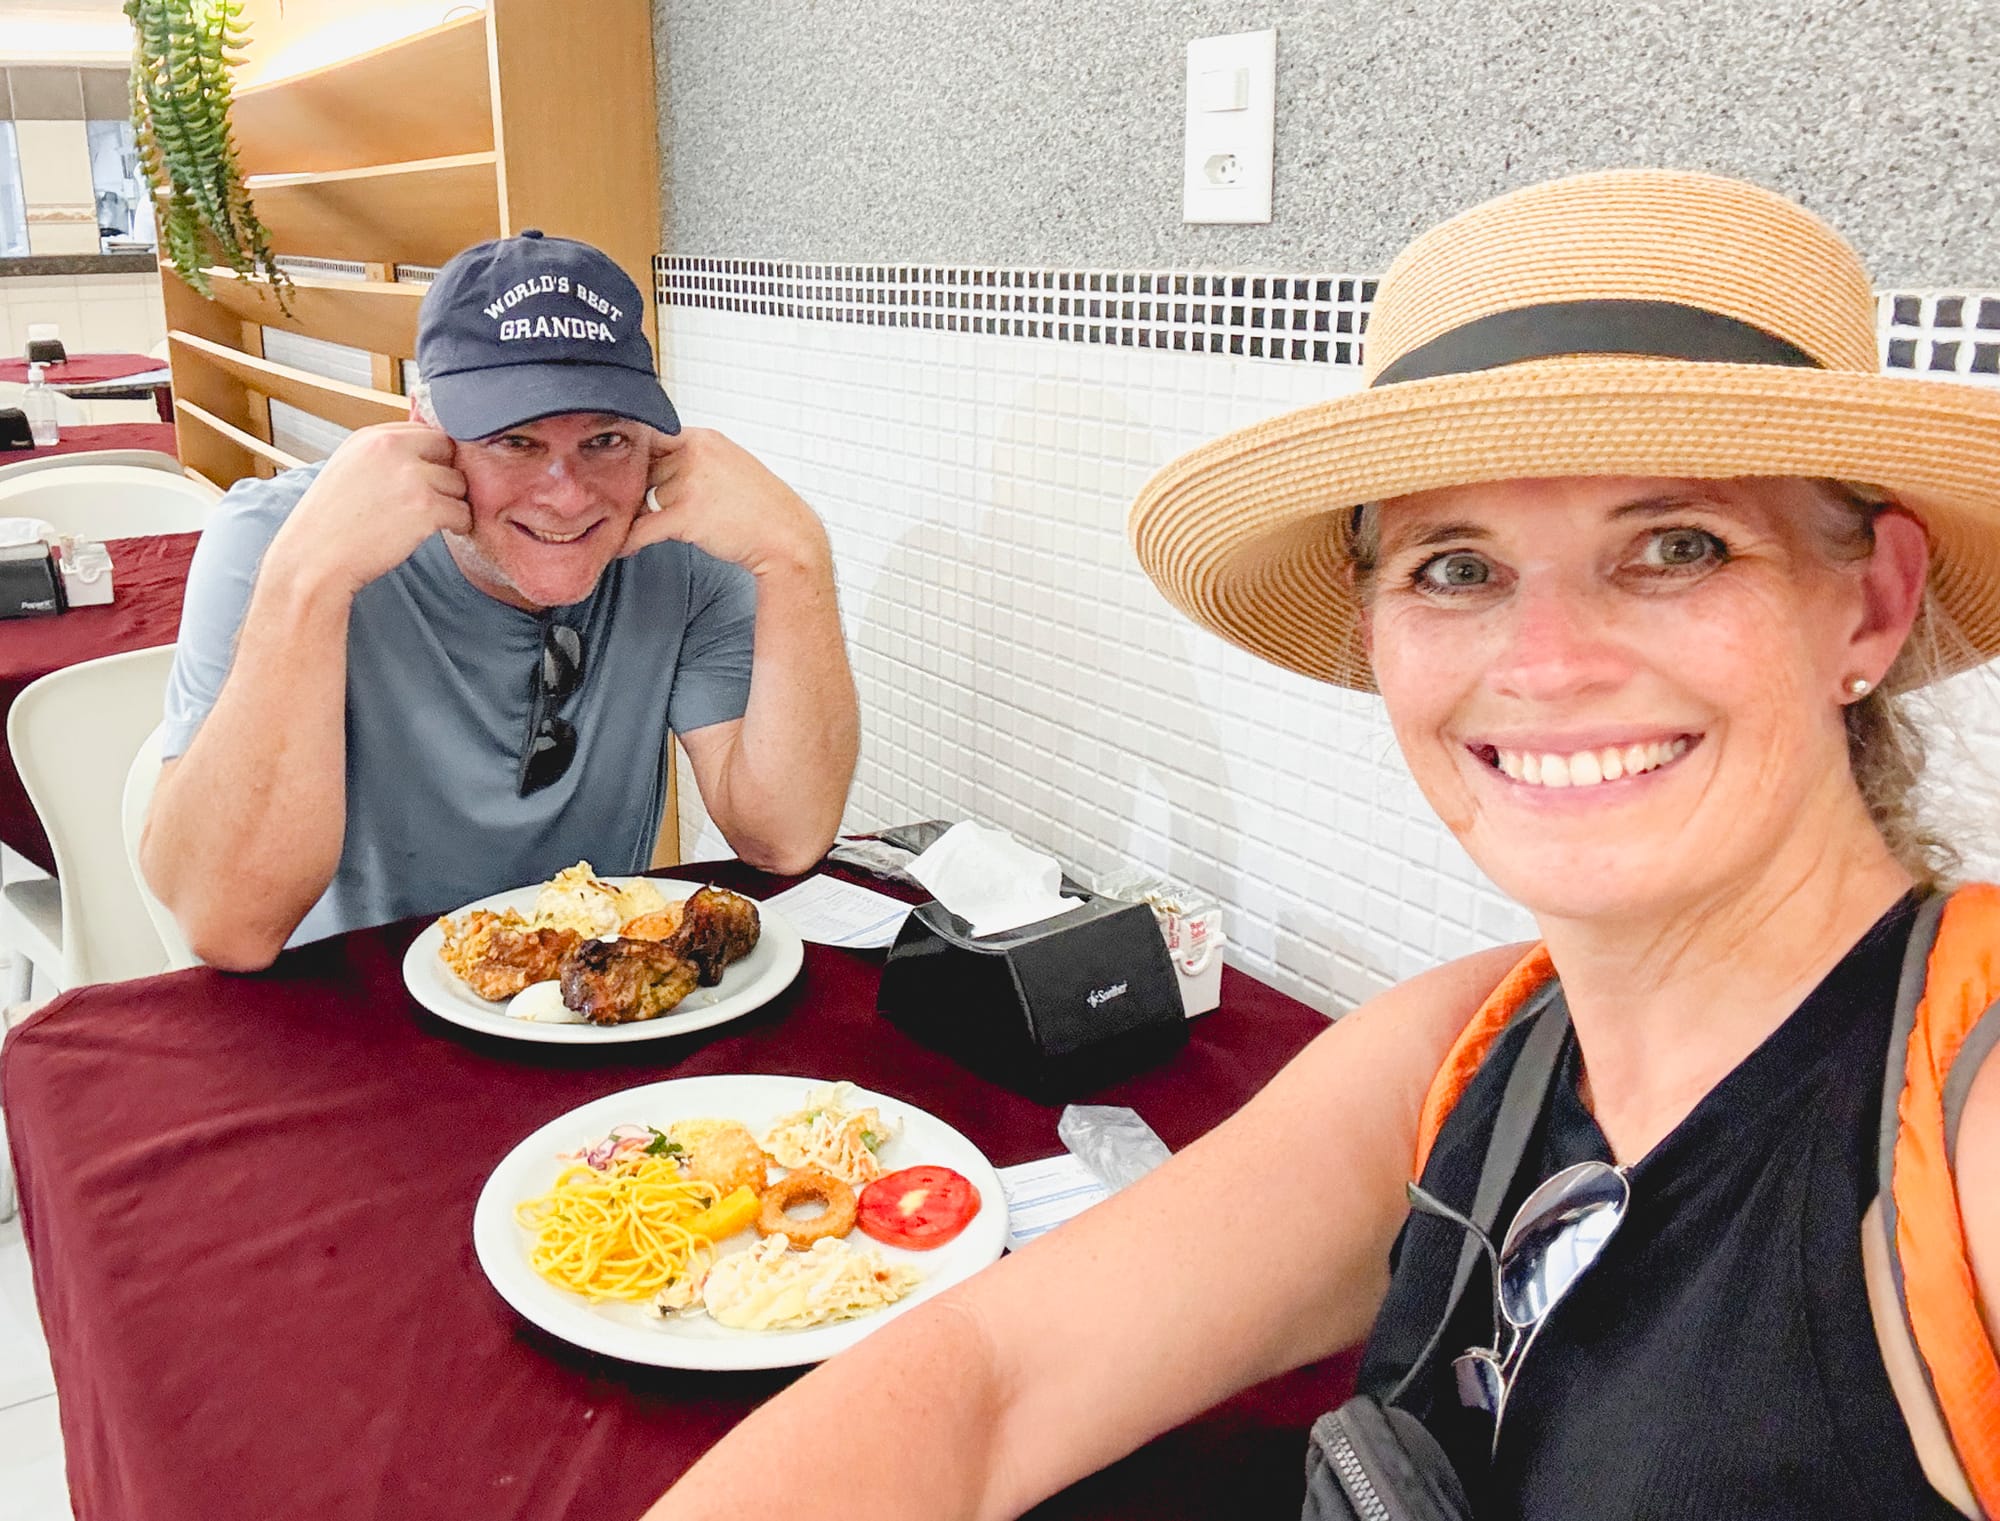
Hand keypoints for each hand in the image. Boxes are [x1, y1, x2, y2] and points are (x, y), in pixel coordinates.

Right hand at [266, 421, 470, 597]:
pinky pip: (463, 512)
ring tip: (428, 519)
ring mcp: (411, 476)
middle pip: (450, 451)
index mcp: (372, 436)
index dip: (434, 457)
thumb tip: (425, 451)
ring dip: (452, 502)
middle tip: (434, 499)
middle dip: (447, 475)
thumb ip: (384, 455)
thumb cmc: (329, 523)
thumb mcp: (349, 468)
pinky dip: (458, 525)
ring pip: (460, 483)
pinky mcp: (426, 507)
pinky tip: (436, 532)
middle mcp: (392, 448)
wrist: (314, 560)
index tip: (428, 477)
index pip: (428, 431)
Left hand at [622, 428, 831, 578]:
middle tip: (624, 505)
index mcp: (704, 439)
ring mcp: (690, 482)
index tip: (624, 473)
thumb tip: (658, 467)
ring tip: (631, 528)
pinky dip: (629, 539)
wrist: (786, 536)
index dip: (636, 458)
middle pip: (644, 469)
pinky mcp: (687, 514)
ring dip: (636, 516)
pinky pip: (642, 527)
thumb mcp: (729, 465)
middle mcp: (695, 455)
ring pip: (642, 499)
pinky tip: (623, 545)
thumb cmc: (760, 507)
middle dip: (636, 491)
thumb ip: (694, 460)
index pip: (652, 438)